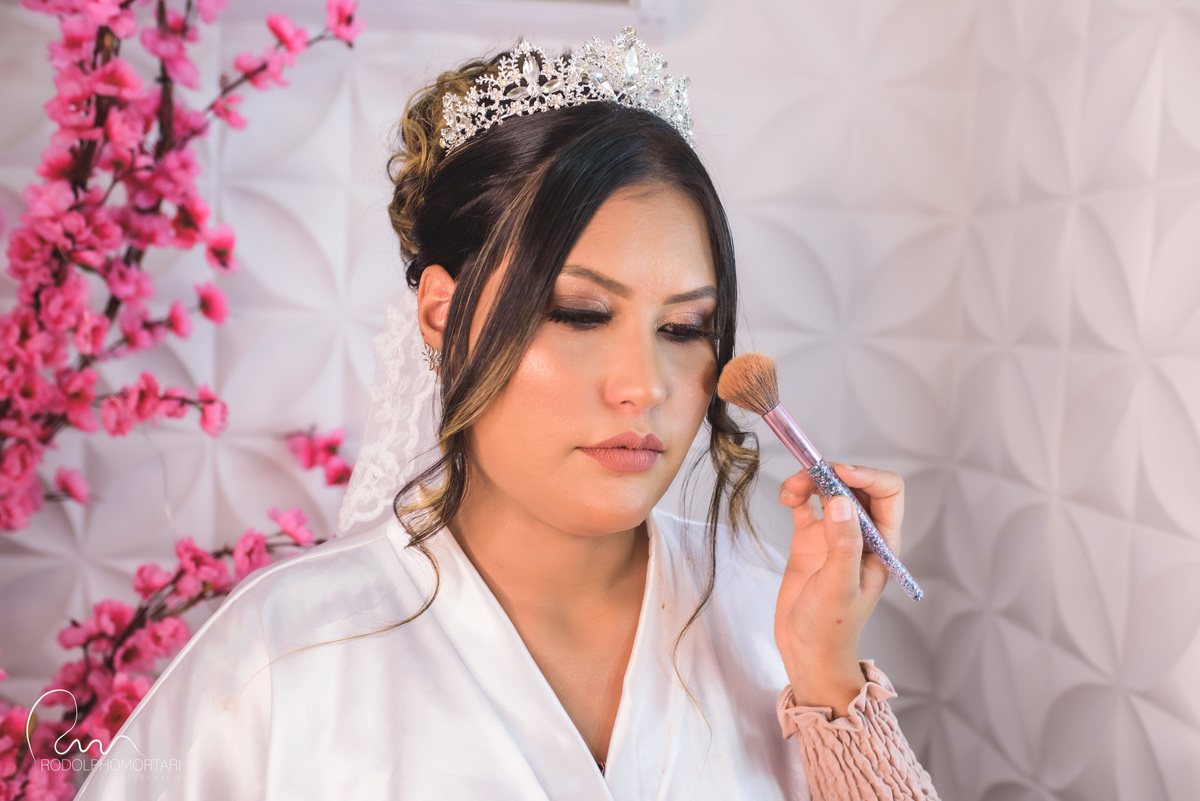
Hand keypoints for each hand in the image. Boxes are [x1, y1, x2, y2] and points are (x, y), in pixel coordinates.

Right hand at [773, 463, 903, 716]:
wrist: (806, 652)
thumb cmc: (830, 628)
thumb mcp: (839, 586)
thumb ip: (843, 544)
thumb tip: (841, 500)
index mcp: (881, 544)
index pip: (887, 493)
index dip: (866, 476)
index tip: (838, 474)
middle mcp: (861, 535)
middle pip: (854, 485)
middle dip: (832, 474)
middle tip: (807, 477)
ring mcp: (834, 536)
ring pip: (829, 490)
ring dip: (810, 481)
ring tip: (790, 489)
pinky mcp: (810, 540)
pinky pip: (807, 505)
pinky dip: (796, 494)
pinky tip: (786, 497)